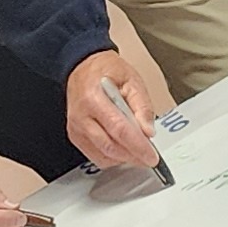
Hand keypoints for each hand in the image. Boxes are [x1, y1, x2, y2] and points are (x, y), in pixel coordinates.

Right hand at [66, 49, 159, 168]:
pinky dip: (113, 158)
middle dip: (133, 156)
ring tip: (138, 151)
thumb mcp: (131, 79)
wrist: (83, 68)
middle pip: (110, 146)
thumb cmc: (106, 71)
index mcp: (94, 97)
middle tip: (149, 158)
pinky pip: (96, 156)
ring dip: (124, 158)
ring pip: (103, 155)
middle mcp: (81, 116)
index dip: (137, 146)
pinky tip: (124, 150)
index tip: (152, 157)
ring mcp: (76, 128)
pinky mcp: (75, 137)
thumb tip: (148, 131)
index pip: (119, 129)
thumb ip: (142, 105)